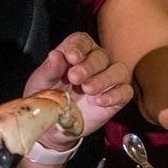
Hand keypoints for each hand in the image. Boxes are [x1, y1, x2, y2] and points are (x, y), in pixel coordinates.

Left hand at [24, 32, 133, 146]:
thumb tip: (55, 55)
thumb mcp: (41, 83)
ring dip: (104, 79)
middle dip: (89, 66)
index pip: (83, 41)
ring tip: (88, 90)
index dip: (79, 47)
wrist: (53, 126)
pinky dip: (115, 95)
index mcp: (76, 54)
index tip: (72, 56)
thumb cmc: (48, 98)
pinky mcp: (117, 98)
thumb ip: (49, 69)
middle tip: (75, 78)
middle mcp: (95, 64)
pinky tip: (99, 101)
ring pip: (119, 71)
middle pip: (101, 56)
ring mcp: (108, 81)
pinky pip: (125, 92)